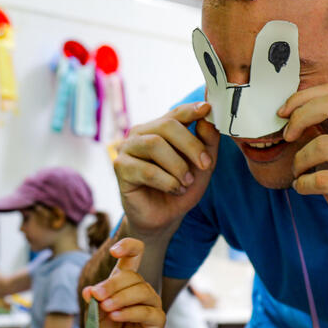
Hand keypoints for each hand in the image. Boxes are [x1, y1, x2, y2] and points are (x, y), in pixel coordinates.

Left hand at [81, 238, 164, 327]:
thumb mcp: (95, 313)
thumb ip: (94, 300)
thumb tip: (90, 290)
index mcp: (127, 282)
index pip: (135, 255)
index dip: (128, 247)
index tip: (115, 251)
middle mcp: (142, 289)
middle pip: (132, 276)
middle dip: (112, 285)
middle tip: (97, 296)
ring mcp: (152, 303)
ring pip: (140, 291)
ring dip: (120, 298)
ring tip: (106, 307)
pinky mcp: (158, 320)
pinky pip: (146, 311)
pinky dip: (129, 312)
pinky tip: (116, 316)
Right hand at [114, 102, 218, 237]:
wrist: (164, 218)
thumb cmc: (180, 188)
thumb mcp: (202, 166)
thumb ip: (207, 143)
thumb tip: (207, 120)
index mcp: (159, 129)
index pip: (176, 113)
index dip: (191, 110)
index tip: (207, 109)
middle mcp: (141, 134)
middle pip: (166, 126)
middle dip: (190, 144)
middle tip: (205, 164)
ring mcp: (127, 149)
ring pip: (155, 144)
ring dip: (177, 165)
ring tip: (186, 182)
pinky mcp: (120, 168)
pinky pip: (147, 169)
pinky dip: (167, 181)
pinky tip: (175, 190)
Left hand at [282, 84, 327, 252]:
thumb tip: (291, 116)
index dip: (303, 98)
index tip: (283, 112)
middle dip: (299, 119)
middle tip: (286, 136)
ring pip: (321, 146)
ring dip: (299, 162)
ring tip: (299, 173)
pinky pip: (321, 178)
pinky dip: (303, 184)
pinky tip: (303, 188)